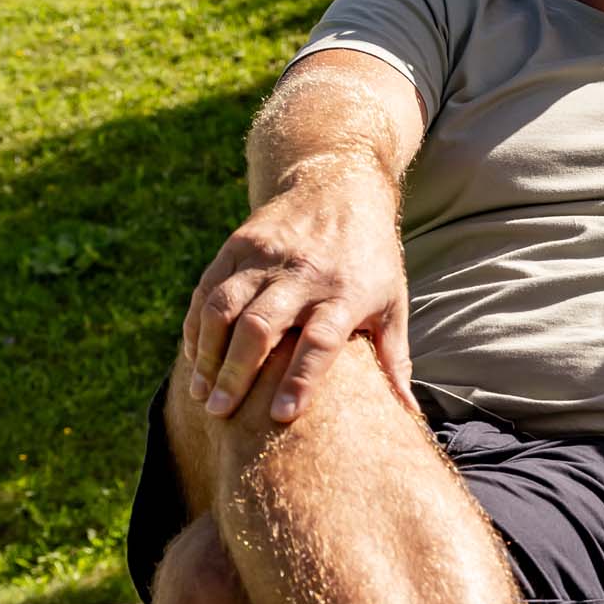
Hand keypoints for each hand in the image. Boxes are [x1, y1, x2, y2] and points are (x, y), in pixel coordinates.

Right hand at [181, 177, 411, 424]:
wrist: (341, 186)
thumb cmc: (372, 257)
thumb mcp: (393, 301)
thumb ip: (395, 358)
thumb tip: (409, 417)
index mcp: (347, 292)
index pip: (320, 341)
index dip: (300, 379)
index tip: (281, 416)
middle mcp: (304, 273)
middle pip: (261, 325)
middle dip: (236, 373)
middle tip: (220, 412)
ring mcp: (267, 256)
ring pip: (223, 306)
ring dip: (207, 354)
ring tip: (201, 393)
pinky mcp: (239, 244)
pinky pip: (207, 289)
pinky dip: (195, 326)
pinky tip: (194, 357)